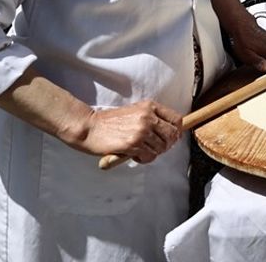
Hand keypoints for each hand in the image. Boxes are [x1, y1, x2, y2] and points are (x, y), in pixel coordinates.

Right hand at [64, 100, 183, 163]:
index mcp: (150, 106)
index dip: (176, 131)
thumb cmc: (110, 122)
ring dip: (153, 153)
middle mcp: (148, 117)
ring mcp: (141, 130)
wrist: (89, 127)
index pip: (176, 119)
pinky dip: (143, 159)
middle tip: (154, 148)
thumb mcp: (135, 112)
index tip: (170, 137)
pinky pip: (149, 156)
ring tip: (140, 151)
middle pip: (172, 135)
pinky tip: (134, 155)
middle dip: (166, 144)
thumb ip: (152, 118)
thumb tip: (171, 132)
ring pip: (161, 148)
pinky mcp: (133, 144)